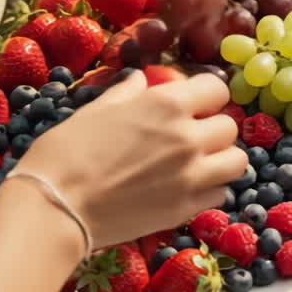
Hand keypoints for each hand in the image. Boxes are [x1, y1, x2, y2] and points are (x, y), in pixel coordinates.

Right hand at [13, 72, 244, 248]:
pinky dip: (210, 190)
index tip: (193, 105)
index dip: (206, 96)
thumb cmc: (66, 152)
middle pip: (229, 127)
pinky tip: (187, 189)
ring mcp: (192, 176)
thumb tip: (141, 83)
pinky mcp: (187, 209)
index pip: (216, 89)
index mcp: (166, 105)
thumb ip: (127, 94)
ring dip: (221, 160)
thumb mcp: (95, 110)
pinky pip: (220, 194)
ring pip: (236, 162)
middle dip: (213, 129)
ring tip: (198, 164)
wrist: (55, 207)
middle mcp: (188, 138)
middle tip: (192, 137)